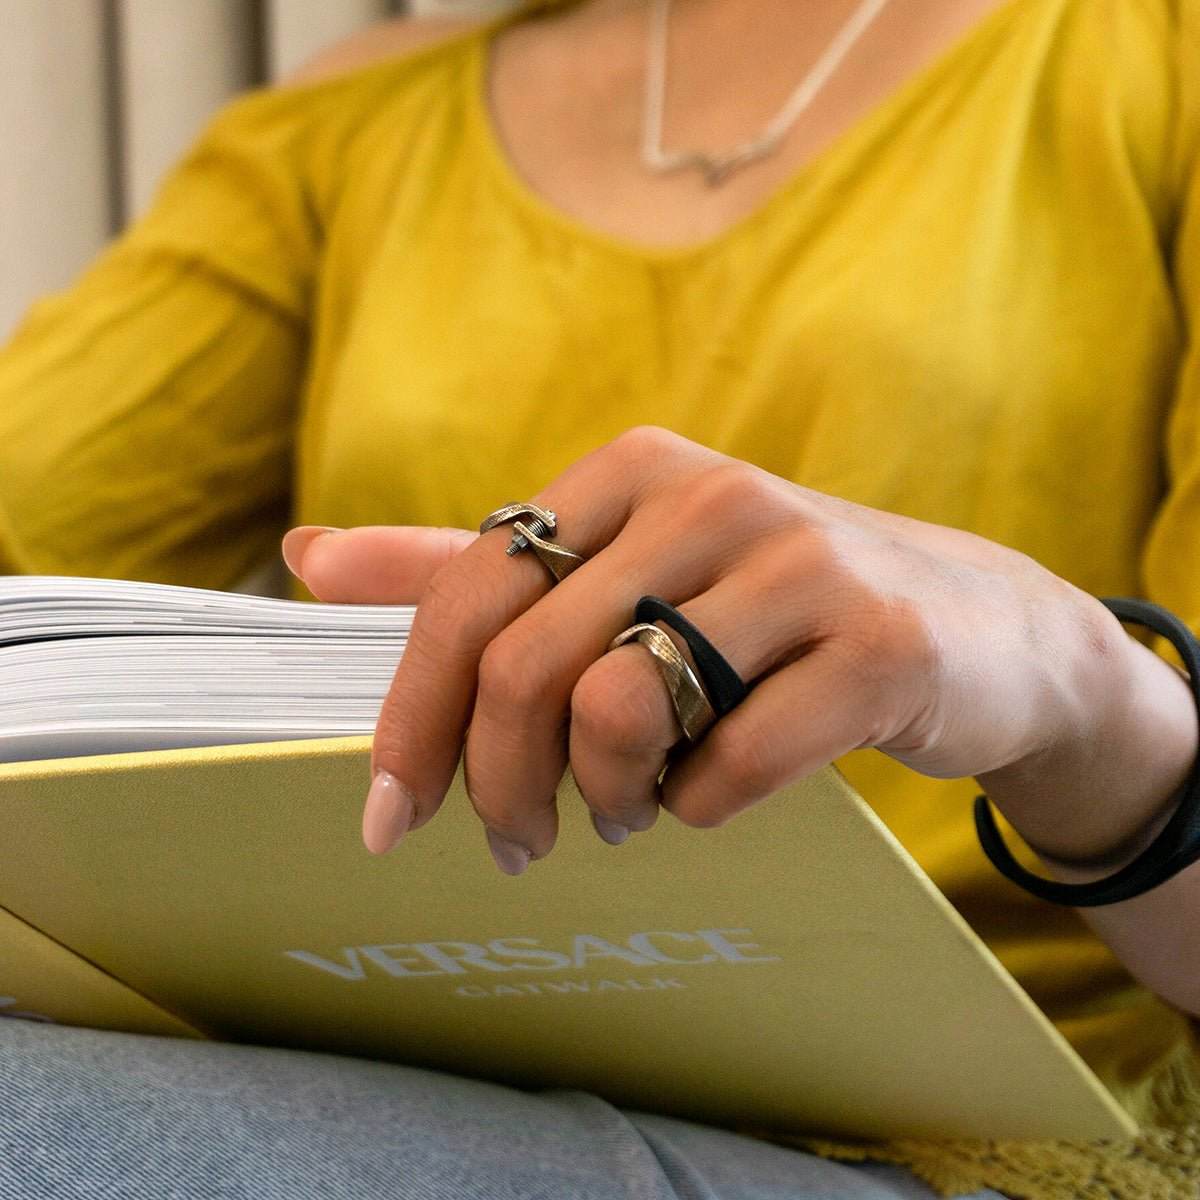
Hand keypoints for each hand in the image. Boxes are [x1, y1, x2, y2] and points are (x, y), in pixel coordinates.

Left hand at [282, 425, 1126, 873]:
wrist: (972, 625)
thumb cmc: (764, 609)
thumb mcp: (617, 568)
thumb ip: (466, 565)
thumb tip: (304, 553)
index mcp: (627, 472)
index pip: (468, 592)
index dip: (412, 714)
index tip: (391, 814)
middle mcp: (708, 497)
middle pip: (531, 667)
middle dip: (501, 785)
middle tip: (520, 841)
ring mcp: (801, 564)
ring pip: (625, 712)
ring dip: (605, 797)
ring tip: (627, 808)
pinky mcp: (879, 643)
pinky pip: (736, 763)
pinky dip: (706, 807)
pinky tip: (720, 792)